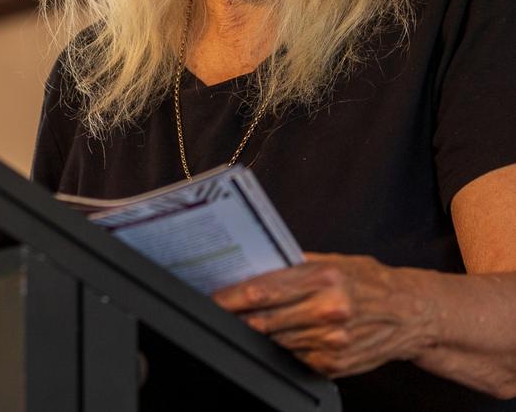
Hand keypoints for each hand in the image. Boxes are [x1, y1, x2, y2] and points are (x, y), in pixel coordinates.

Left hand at [212, 253, 439, 377]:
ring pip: (275, 341)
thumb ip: (297, 263)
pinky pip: (293, 357)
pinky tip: (273, 337)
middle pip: (265, 319)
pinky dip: (279, 347)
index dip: (232, 296)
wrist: (411, 314)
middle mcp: (328, 310)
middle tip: (215, 311)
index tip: (214, 296)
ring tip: (239, 322)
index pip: (265, 290)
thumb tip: (259, 263)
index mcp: (325, 278)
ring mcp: (331, 342)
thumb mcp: (335, 261)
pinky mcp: (333, 364)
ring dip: (254, 333)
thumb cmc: (370, 281)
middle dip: (235, 316)